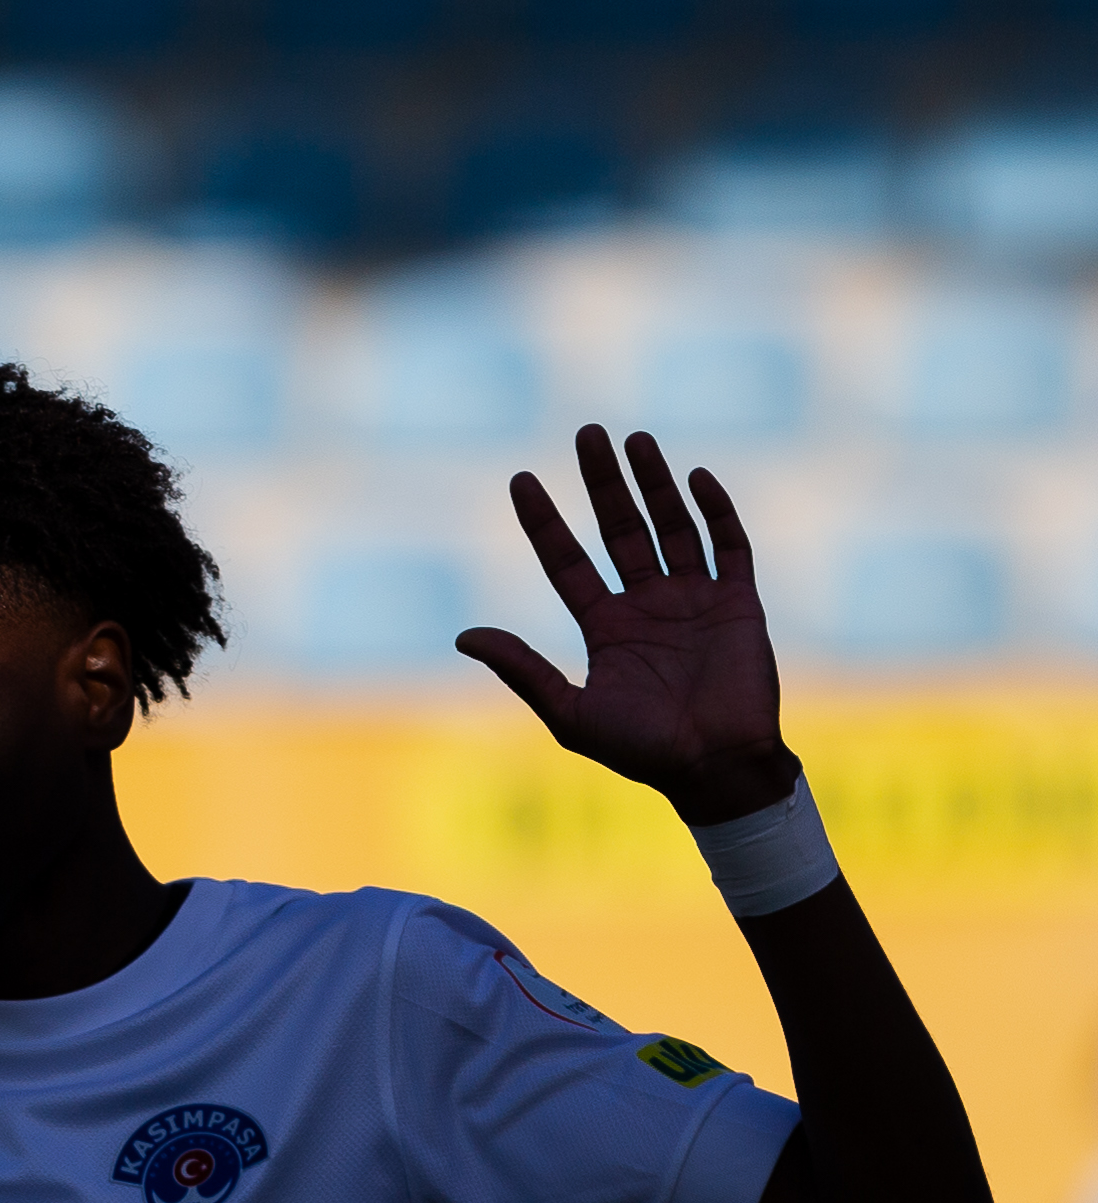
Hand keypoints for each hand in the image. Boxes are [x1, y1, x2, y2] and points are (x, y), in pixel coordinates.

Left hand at [455, 424, 797, 824]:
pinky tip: (696, 478)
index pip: (567, 561)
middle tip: (587, 433)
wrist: (716, 770)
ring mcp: (694, 601)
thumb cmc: (643, 752)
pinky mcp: (739, 604)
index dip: (545, 521)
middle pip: (619, 529)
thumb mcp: (571, 713)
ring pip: (672, 526)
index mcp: (605, 629)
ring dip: (655, 484)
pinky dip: (716, 511)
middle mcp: (646, 606)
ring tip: (635, 440)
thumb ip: (522, 670)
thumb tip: (463, 635)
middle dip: (603, 482)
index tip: (521, 479)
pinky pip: (729, 546)